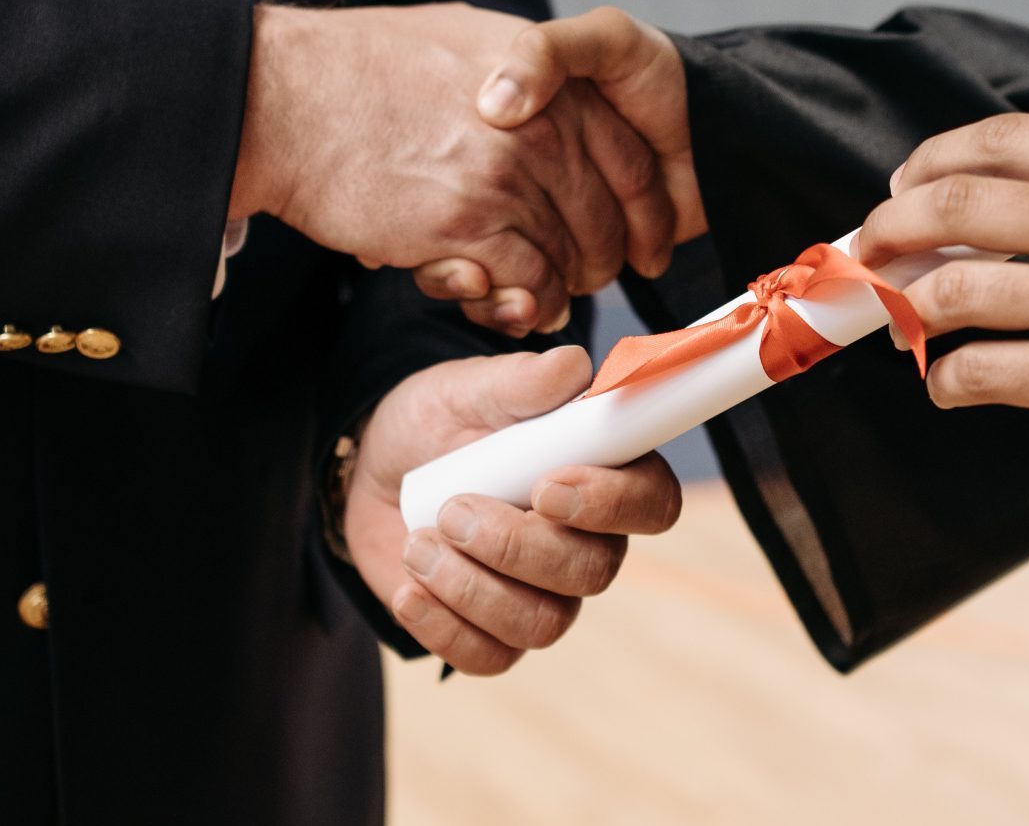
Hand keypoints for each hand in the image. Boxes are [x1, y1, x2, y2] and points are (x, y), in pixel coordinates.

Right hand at [231, 3, 674, 332]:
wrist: (287, 97)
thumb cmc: (362, 67)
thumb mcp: (466, 38)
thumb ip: (522, 69)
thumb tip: (544, 94)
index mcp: (550, 78)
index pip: (631, 156)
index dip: (644, 209)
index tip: (643, 239)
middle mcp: (541, 126)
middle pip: (607, 214)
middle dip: (602, 257)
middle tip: (584, 278)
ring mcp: (505, 176)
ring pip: (570, 255)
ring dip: (560, 287)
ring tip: (540, 298)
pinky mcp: (464, 225)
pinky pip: (528, 283)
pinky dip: (525, 304)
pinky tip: (510, 303)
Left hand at [346, 347, 683, 673]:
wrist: (376, 471)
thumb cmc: (438, 422)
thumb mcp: (468, 388)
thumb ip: (522, 381)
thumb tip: (573, 370)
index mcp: (602, 473)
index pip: (652, 502)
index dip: (611, 504)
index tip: (545, 486)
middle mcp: (587, 541)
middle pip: (592, 572)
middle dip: (515, 545)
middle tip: (452, 510)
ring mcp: (543, 595)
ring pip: (541, 624)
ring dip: (470, 587)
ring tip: (420, 543)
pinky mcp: (494, 634)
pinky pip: (490, 658)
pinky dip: (442, 626)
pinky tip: (409, 589)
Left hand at [854, 114, 1028, 481]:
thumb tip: (1007, 193)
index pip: (1000, 139)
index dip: (930, 160)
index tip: (904, 184)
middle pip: (958, 204)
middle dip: (891, 226)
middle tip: (874, 247)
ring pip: (958, 289)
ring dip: (909, 306)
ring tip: (904, 319)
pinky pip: (986, 372)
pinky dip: (947, 379)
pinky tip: (947, 382)